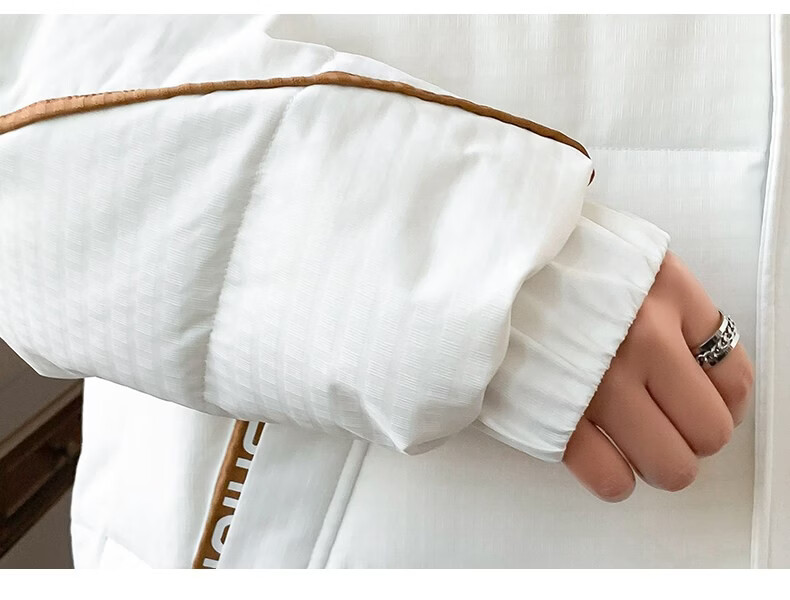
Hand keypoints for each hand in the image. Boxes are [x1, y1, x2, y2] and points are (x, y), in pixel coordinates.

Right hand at [562, 252, 752, 501]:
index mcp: (665, 291)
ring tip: (634, 450)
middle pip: (708, 430)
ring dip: (656, 465)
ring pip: (670, 465)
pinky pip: (610, 477)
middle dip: (690, 439)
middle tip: (665, 429)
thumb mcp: (614, 252)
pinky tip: (602, 461)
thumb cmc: (538, 261)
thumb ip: (657, 294)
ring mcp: (603, 381)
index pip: (732, 374)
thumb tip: (686, 353)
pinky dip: (613, 479)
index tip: (703, 407)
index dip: (722, 404)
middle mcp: (645, 338)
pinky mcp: (557, 415)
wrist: (470, 264)